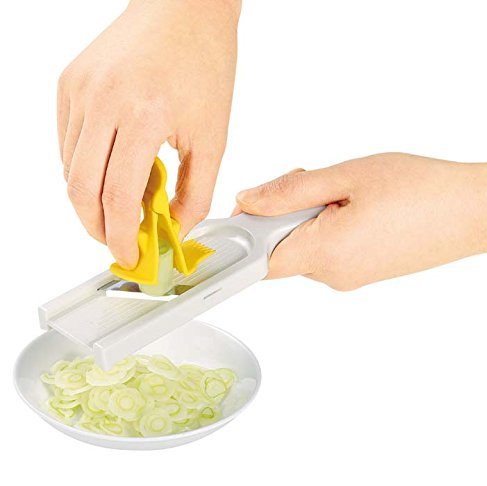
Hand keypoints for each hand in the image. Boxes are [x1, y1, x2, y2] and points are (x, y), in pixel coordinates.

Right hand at [58, 0, 240, 267]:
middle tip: (118, 239)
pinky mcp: (69, 84)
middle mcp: (102, 101)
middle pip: (81, 190)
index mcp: (143, 115)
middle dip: (97, 226)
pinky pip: (67, 143)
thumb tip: (176, 229)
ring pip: (70, 169)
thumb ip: (195, 193)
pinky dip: (84, 168)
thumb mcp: (213, 138)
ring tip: (123, 202)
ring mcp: (79, 91)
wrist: (186, 9)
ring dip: (92, 199)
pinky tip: (110, 170)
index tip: (128, 254)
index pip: (117, 197)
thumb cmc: (204, 65)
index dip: (121, 236)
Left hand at [236, 153, 486, 289]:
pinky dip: (324, 228)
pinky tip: (350, 206)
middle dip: (279, 215)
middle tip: (307, 181)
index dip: (243, 237)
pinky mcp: (362, 272)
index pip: (259, 261)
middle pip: (279, 250)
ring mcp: (349, 277)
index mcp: (326, 253)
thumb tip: (248, 202)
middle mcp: (334, 275)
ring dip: (304, 219)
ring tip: (340, 191)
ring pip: (303, 248)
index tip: (242, 212)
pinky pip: (326, 252)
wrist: (475, 211)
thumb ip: (289, 192)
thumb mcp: (346, 177)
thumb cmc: (422, 189)